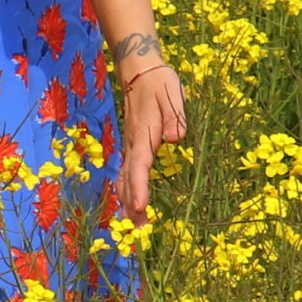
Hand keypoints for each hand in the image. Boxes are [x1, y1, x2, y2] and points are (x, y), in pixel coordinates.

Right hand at [115, 63, 186, 224]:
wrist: (139, 72)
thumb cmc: (160, 83)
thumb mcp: (172, 95)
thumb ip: (176, 116)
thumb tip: (177, 137)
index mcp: (144, 135)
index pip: (140, 166)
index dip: (140, 188)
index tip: (142, 207)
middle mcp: (133, 144)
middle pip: (129, 179)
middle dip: (132, 204)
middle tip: (138, 229)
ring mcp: (131, 145)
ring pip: (125, 178)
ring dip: (128, 200)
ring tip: (134, 223)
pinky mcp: (133, 145)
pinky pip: (127, 172)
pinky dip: (127, 189)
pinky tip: (130, 201)